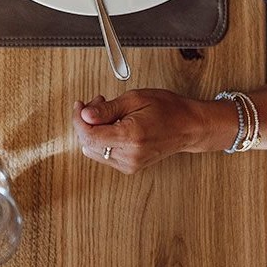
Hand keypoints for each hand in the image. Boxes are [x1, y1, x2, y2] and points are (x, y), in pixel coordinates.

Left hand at [71, 90, 213, 173]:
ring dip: (94, 129)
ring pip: (94, 149)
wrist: (189, 126)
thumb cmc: (167, 109)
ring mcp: (130, 164)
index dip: (78, 118)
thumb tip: (85, 115)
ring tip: (108, 112)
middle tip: (99, 103)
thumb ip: (107, 109)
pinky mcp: (130, 166)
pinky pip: (104, 154)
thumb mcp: (134, 99)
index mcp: (130, 137)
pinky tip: (112, 124)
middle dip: (86, 120)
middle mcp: (129, 155)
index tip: (80, 105)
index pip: (89, 135)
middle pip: (88, 142)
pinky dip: (102, 138)